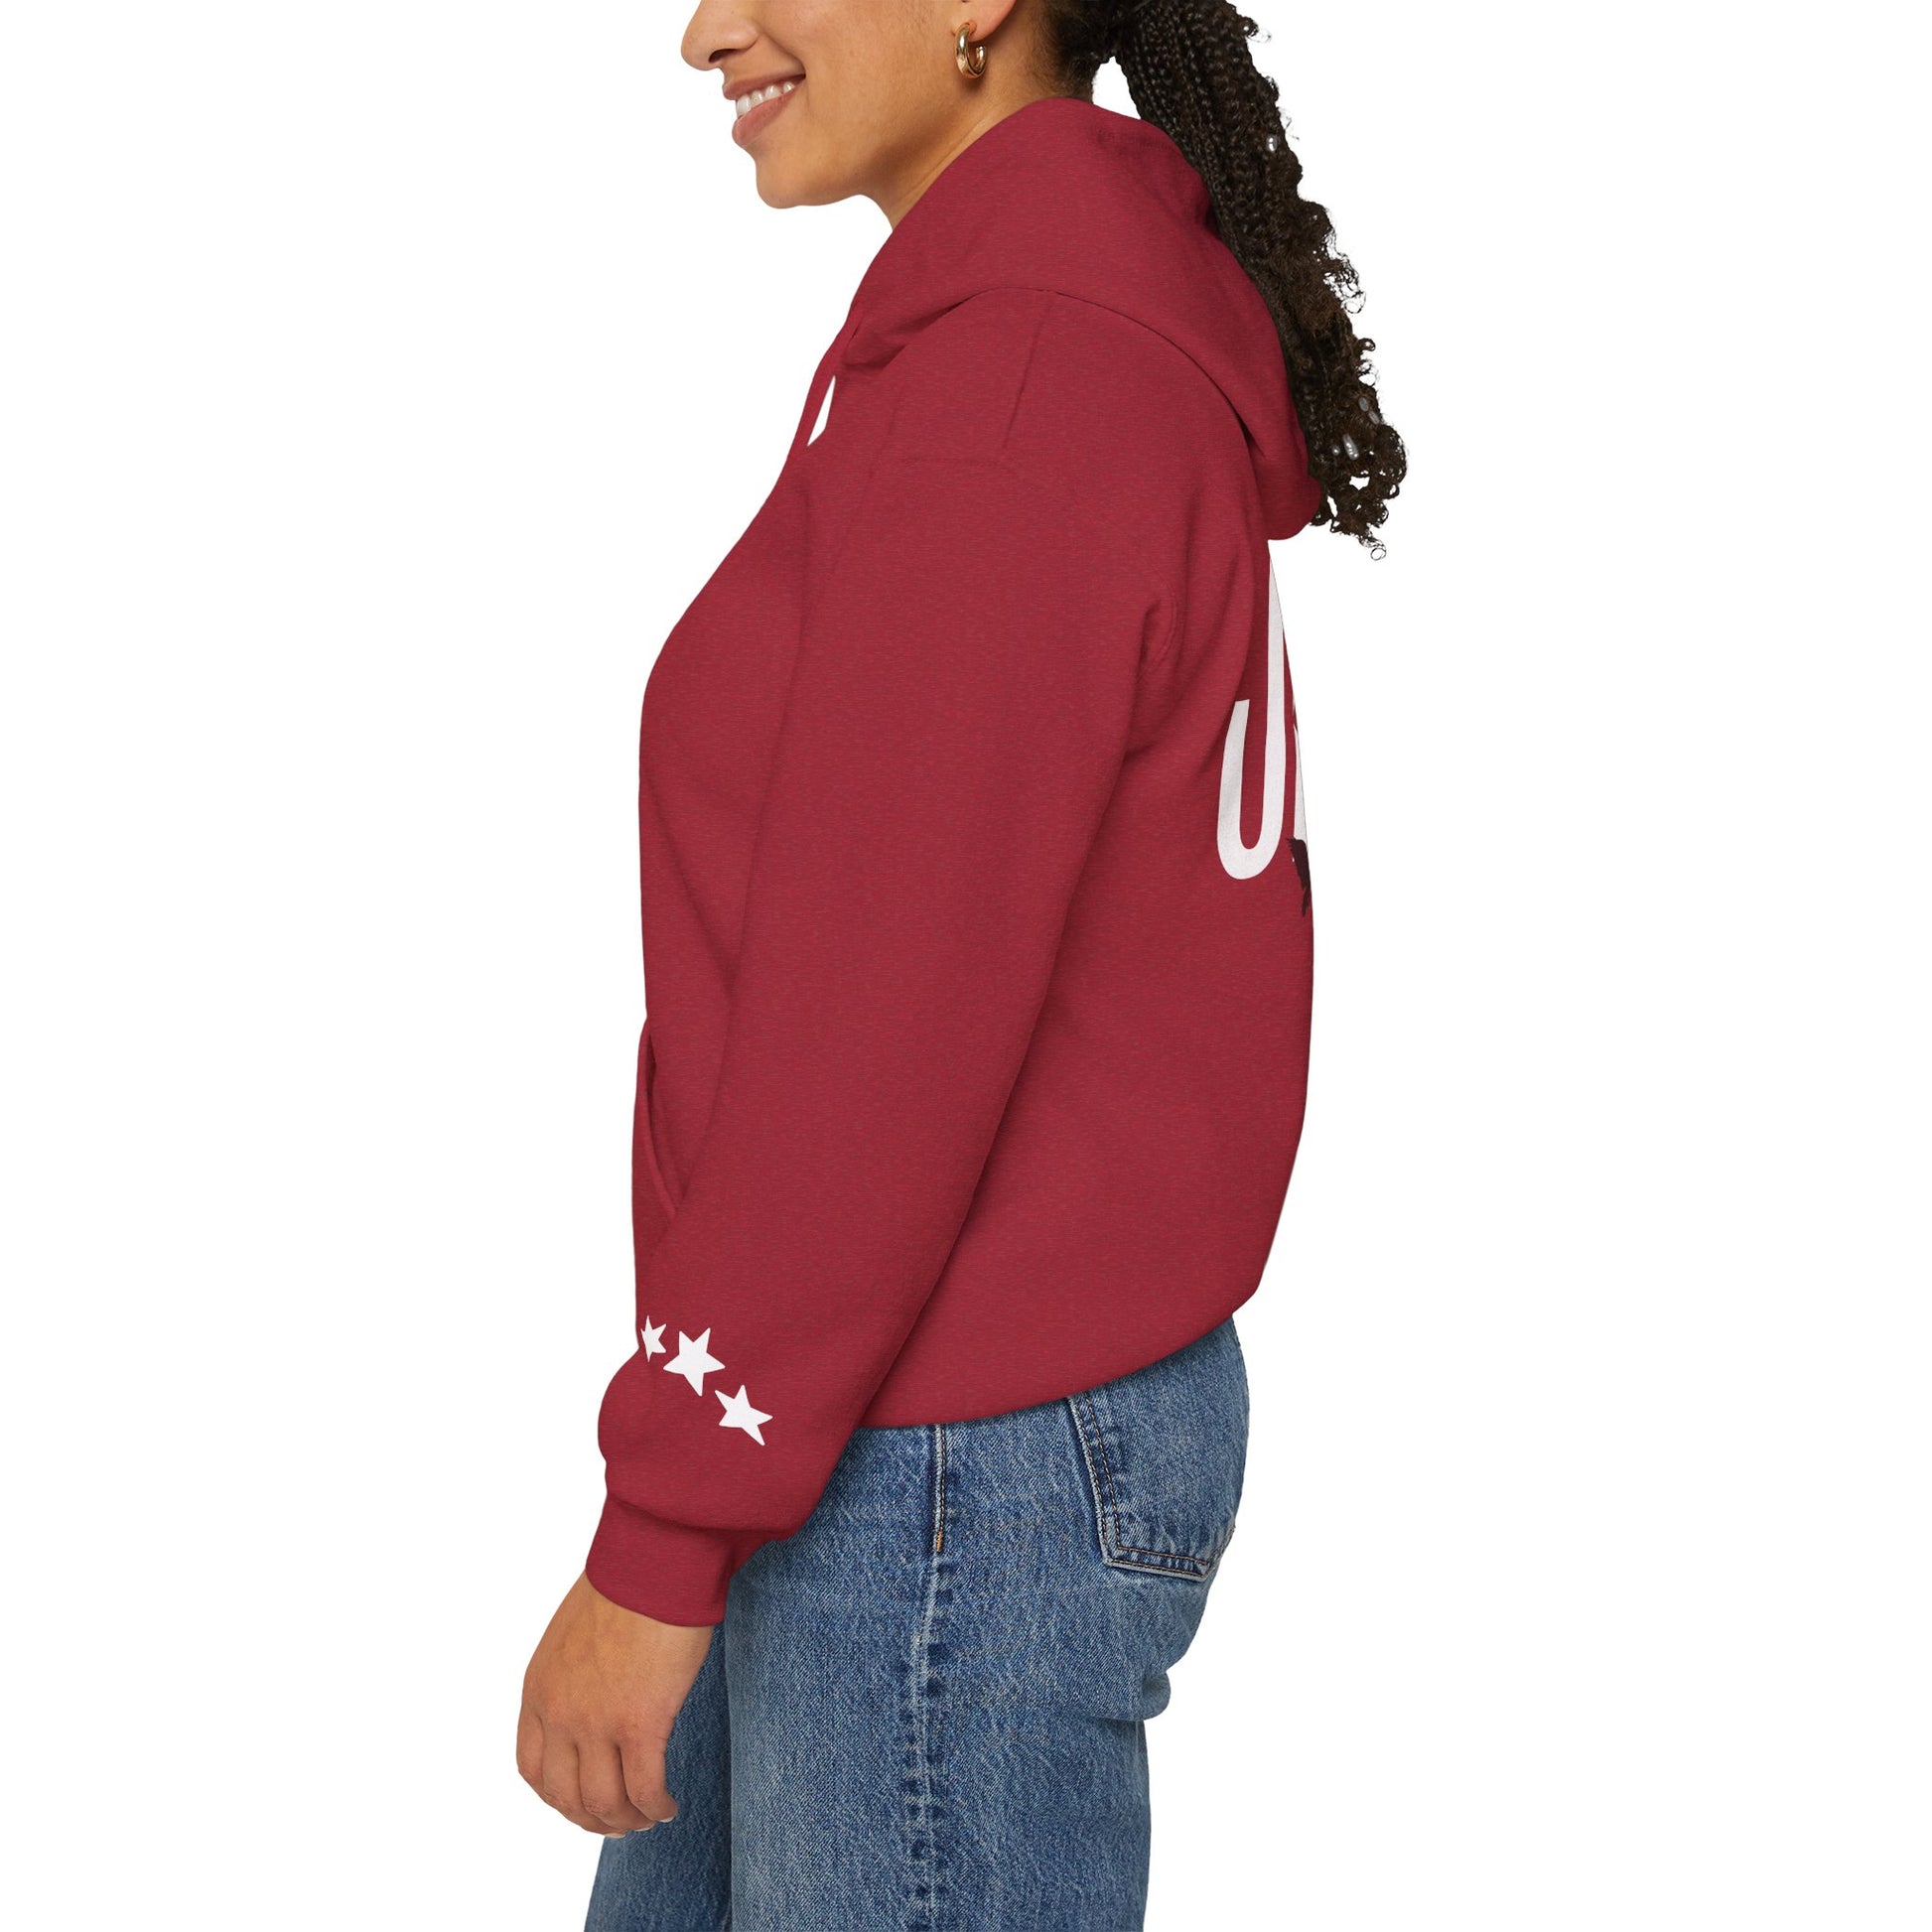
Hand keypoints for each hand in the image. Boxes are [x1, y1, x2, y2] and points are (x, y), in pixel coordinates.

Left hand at [517, 1572, 713, 1835]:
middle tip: (620, 1820)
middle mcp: (559, 1714)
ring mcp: (596, 1723)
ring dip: (626, 1819)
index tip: (584, 1801)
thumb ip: (573, 1674)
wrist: (652, 1561)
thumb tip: (597, 1697)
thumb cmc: (625, 1582)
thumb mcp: (574, 1634)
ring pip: (604, 1802)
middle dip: (593, 1818)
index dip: (558, 1796)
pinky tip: (668, 1805)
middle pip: (566, 1796)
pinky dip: (655, 1806)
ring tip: (649, 1816)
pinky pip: (643, 1789)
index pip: (533, 1769)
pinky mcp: (640, 1724)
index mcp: (539, 1690)